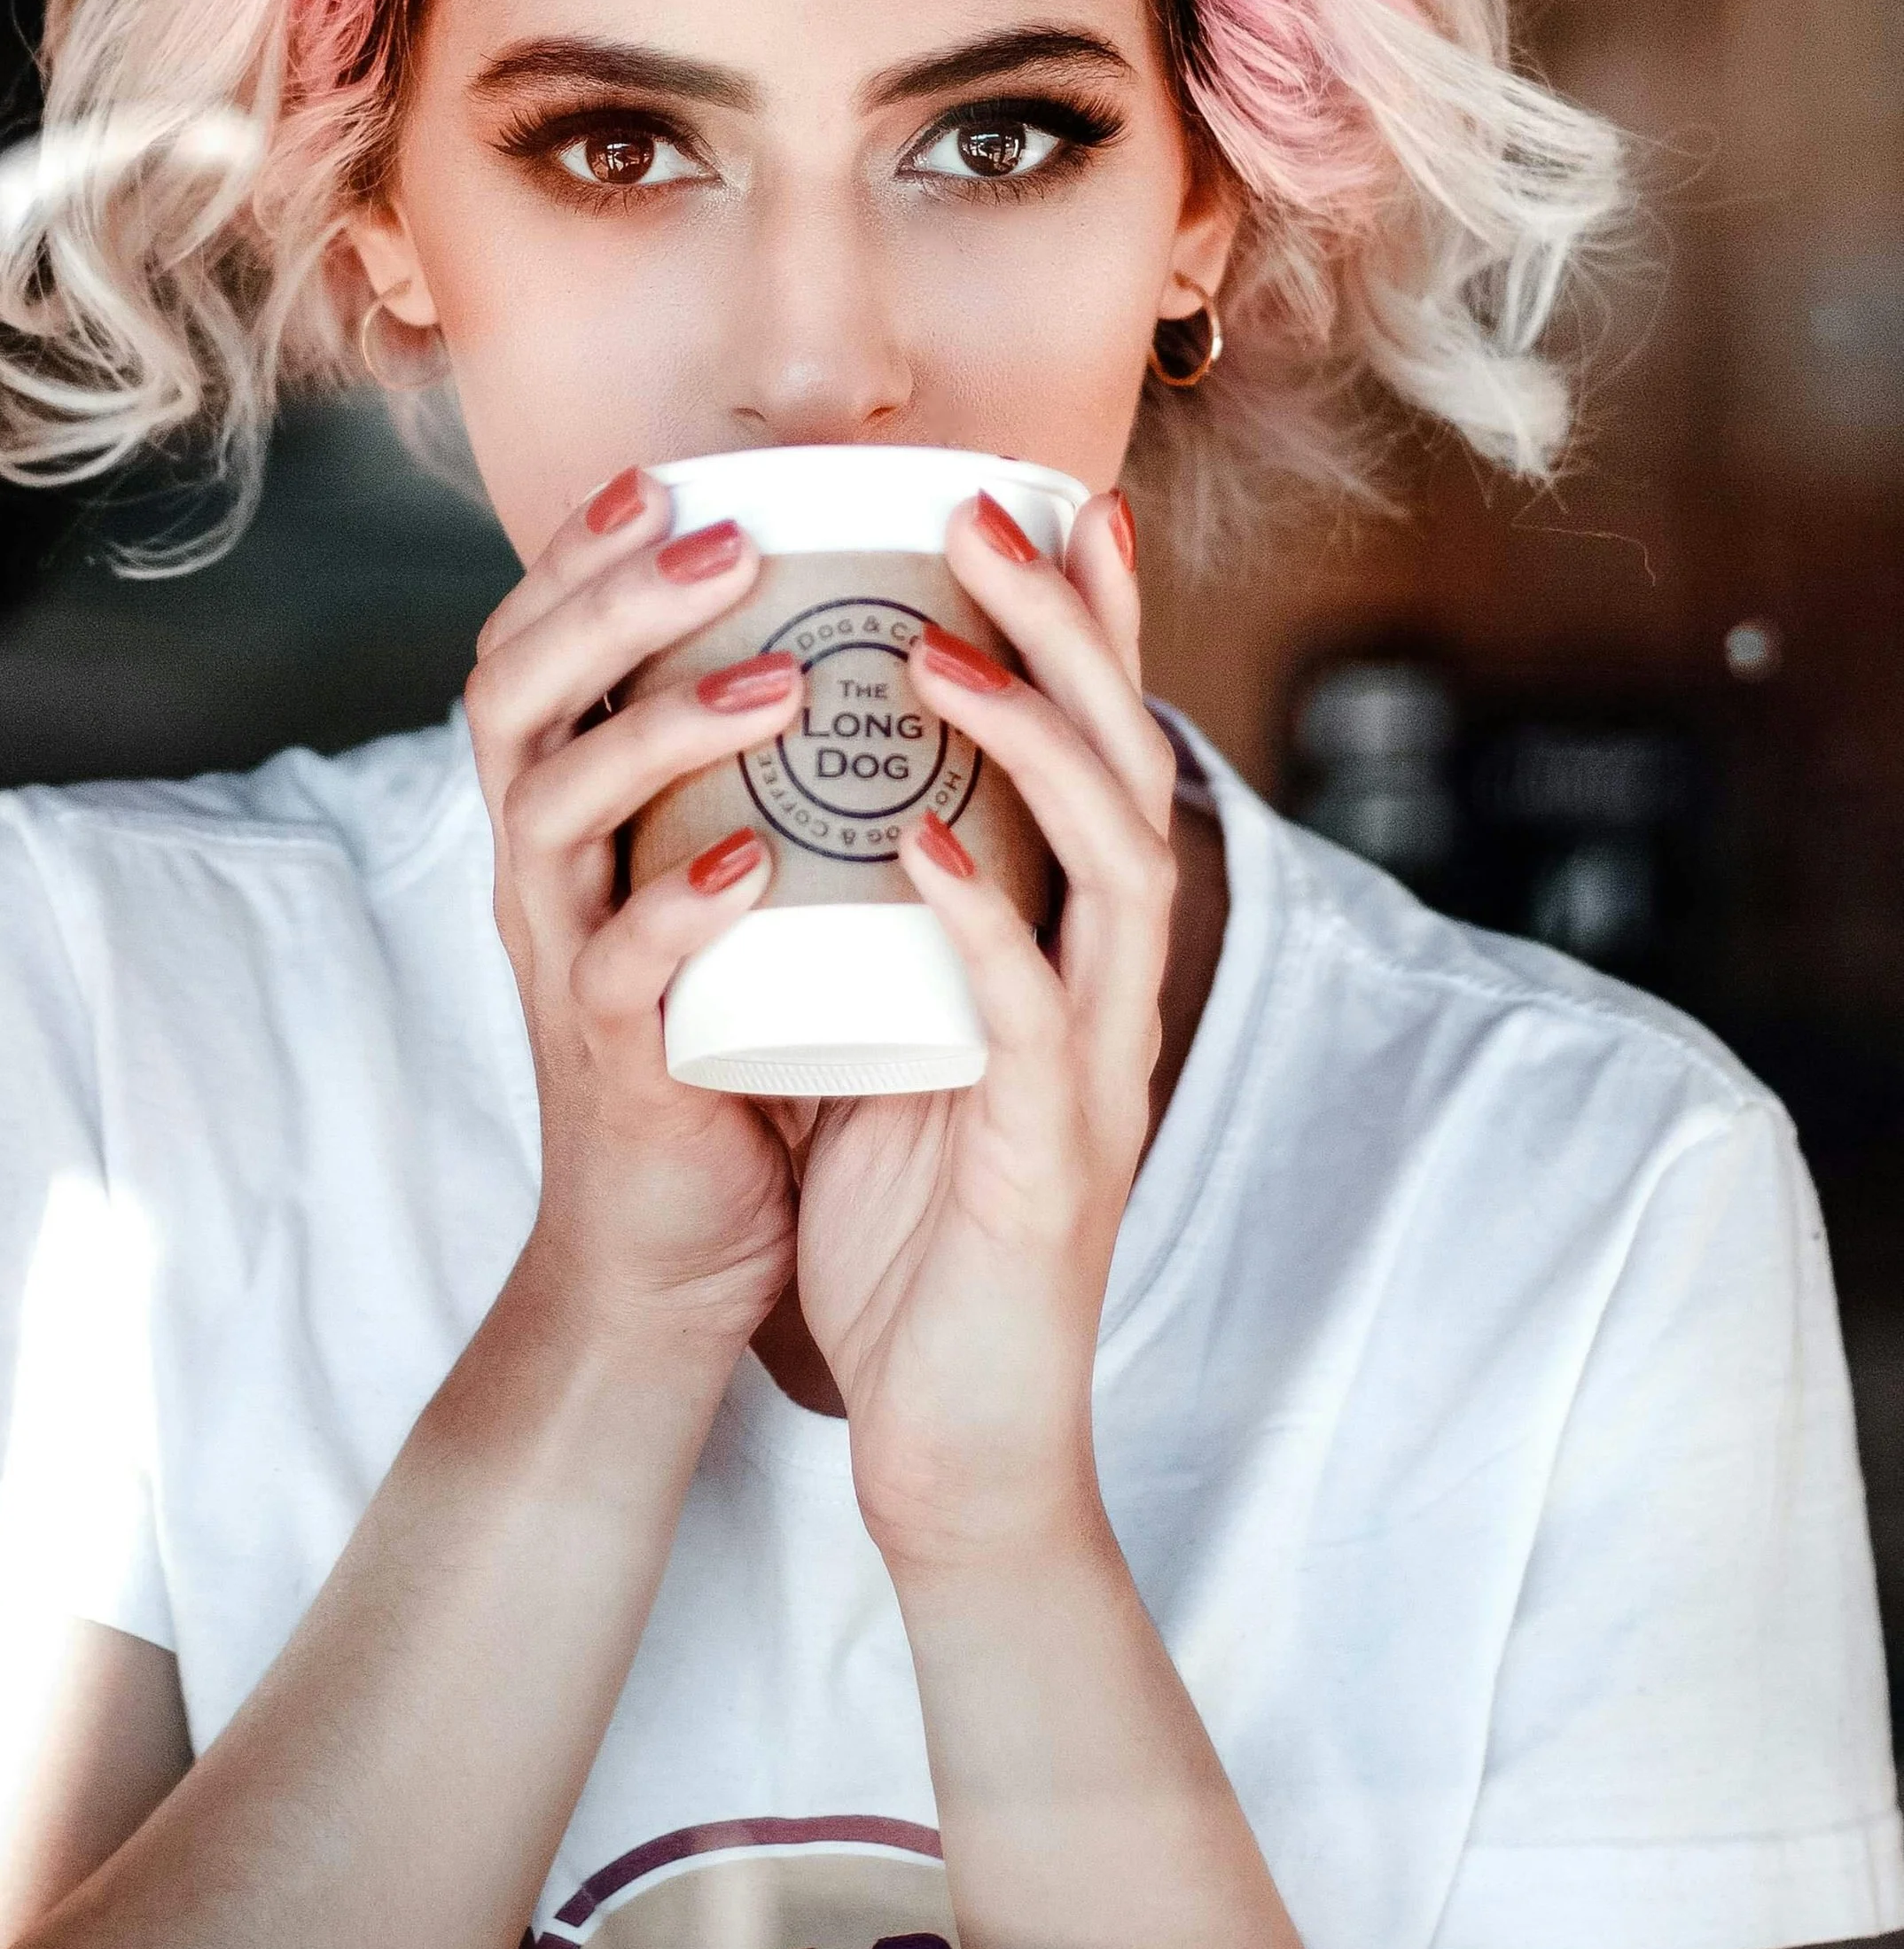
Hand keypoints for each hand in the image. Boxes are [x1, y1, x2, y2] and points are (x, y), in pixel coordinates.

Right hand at [465, 469, 807, 1358]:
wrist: (672, 1247)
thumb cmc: (724, 1032)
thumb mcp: (720, 868)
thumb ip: (755, 768)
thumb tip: (867, 619)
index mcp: (564, 811)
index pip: (528, 651)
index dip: (577, 560)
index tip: (661, 479)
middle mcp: (538, 869)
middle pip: (515, 699)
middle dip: (611, 604)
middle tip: (723, 545)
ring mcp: (560, 962)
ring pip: (554, 814)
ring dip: (659, 730)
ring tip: (774, 683)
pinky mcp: (611, 1063)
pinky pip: (614, 973)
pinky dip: (675, 908)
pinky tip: (746, 860)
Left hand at [787, 488, 1176, 1570]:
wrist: (957, 1450)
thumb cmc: (920, 1240)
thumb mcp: (906, 1041)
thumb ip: (894, 934)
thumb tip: (824, 802)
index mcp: (1072, 955)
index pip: (1101, 755)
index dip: (1090, 625)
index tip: (1048, 498)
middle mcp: (1106, 990)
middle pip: (1125, 765)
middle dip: (1066, 627)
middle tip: (989, 508)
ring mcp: (1091, 1071)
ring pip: (1108, 859)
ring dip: (1028, 735)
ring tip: (938, 638)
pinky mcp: (1051, 1163)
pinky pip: (1028, 1016)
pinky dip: (978, 918)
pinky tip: (918, 841)